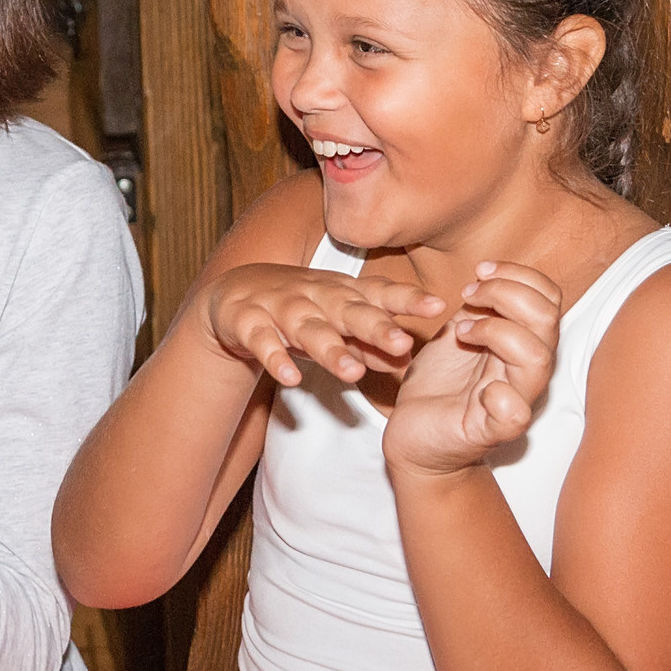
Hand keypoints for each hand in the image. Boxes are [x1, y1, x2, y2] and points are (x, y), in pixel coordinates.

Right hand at [198, 264, 441, 387]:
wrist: (233, 296)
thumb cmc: (299, 309)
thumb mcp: (335, 322)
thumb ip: (368, 342)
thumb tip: (407, 359)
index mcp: (342, 293)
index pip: (380, 294)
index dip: (408, 300)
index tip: (438, 307)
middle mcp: (315, 296)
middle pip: (349, 311)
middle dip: (375, 326)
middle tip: (401, 343)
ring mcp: (281, 307)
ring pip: (308, 329)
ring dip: (330, 349)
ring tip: (352, 372)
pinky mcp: (249, 322)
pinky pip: (263, 342)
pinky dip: (276, 358)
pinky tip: (290, 377)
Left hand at [381, 262, 559, 478]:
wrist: (415, 435)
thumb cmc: (440, 383)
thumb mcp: (459, 330)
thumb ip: (480, 306)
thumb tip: (487, 274)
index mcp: (524, 342)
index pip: (549, 298)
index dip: (519, 275)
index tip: (479, 270)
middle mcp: (526, 370)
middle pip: (548, 320)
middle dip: (505, 293)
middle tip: (468, 296)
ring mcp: (513, 400)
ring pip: (537, 359)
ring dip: (495, 332)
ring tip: (460, 333)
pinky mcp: (490, 430)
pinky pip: (516, 415)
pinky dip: (502, 397)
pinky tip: (482, 388)